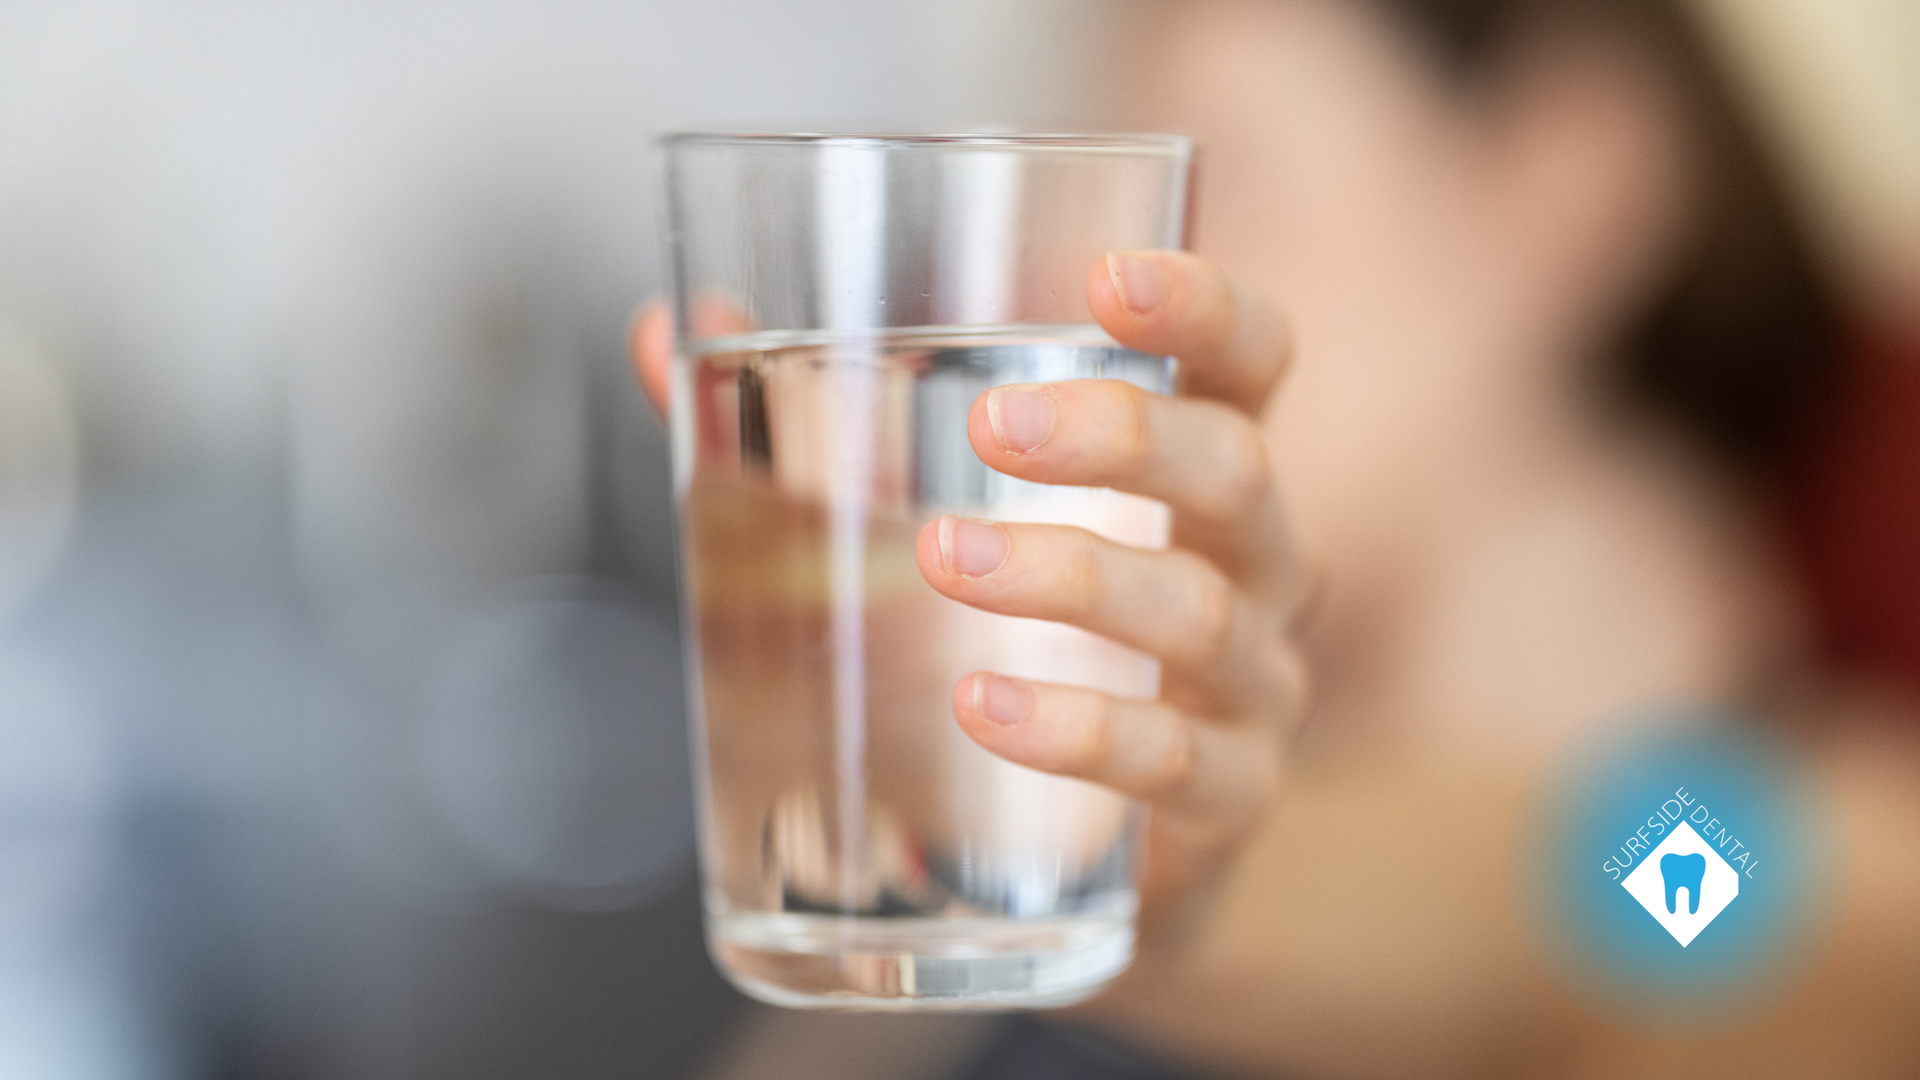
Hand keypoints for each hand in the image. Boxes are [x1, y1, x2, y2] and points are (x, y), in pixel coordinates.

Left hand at [628, 251, 1311, 964]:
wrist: (1070, 857)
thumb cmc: (1010, 645)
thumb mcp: (920, 519)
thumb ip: (803, 425)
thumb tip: (664, 332)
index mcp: (1191, 469)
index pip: (1250, 360)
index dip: (1203, 307)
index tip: (1106, 278)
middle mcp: (1250, 563)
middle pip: (1234, 469)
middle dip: (1119, 435)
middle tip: (991, 428)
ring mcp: (1251, 685)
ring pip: (1196, 610)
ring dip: (1068, 576)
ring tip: (946, 559)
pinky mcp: (1225, 799)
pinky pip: (1175, 759)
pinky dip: (1078, 729)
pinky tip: (984, 706)